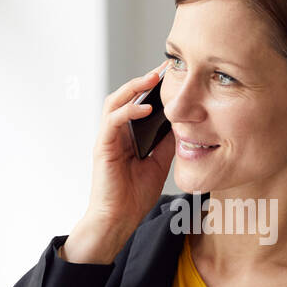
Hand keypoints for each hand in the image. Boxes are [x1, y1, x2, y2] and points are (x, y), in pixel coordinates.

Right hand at [61, 64, 175, 262]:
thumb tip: (183, 123)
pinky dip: (128, 110)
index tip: (174, 73)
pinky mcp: (102, 146)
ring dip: (134, 87)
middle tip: (165, 67)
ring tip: (154, 78)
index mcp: (128, 135)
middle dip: (145, 79)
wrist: (119, 220)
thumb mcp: (160, 163)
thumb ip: (166, 143)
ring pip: (115, 101)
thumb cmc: (134, 196)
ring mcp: (107, 138)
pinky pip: (113, 121)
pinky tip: (146, 107)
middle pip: (126, 95)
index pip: (138, 102)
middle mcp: (116, 133)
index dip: (153, 87)